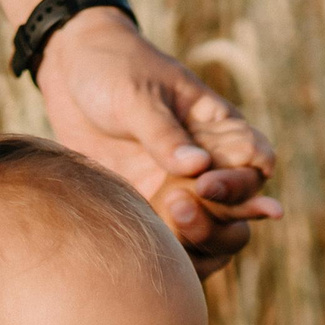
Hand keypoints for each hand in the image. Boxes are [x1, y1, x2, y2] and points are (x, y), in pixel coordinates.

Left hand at [35, 9, 280, 275]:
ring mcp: (181, 188)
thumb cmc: (112, 69)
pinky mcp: (152, 206)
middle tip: (179, 208)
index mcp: (218, 127)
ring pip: (214, 233)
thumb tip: (198, 168)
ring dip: (200, 241)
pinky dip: (171, 255)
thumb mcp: (135, 94)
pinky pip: (174, 243)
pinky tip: (154, 254)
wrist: (68, 72)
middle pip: (240, 208)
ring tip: (167, 227)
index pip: (256, 162)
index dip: (241, 183)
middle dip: (220, 219)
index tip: (205, 185)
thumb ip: (163, 133)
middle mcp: (208, 162)